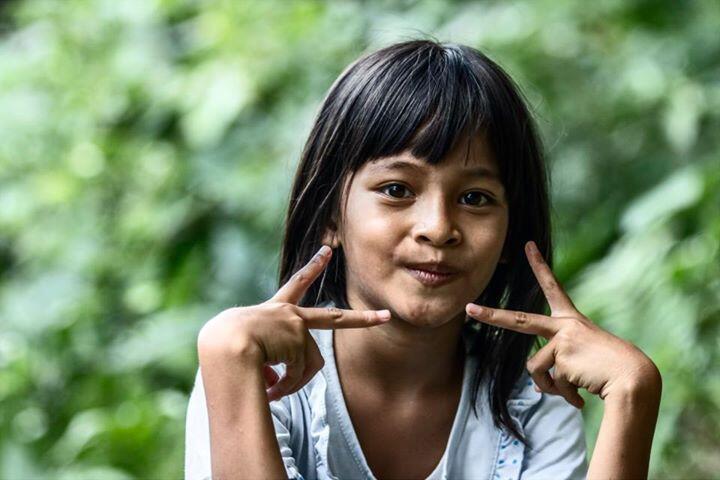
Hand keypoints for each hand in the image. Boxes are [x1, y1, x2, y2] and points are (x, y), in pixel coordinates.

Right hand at [197, 245, 390, 401]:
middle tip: (385, 317)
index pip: (295, 286)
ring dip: (294, 381)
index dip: (313, 268)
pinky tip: (270, 390)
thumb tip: (276, 379)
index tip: (327, 251)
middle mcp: (288, 314)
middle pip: (333, 318)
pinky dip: (286, 386)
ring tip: (272, 389)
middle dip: (362, 319)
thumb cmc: (223, 344)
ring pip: (310, 362)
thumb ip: (268, 362)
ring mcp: (297, 327)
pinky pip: (299, 374)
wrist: (224, 342)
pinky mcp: (300, 342)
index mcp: (273, 309)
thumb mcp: (246, 349)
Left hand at [465, 241, 660, 407]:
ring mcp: (562, 338)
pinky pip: (548, 382)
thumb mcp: (581, 364)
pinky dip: (562, 395)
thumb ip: (557, 368)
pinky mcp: (561, 354)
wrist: (633, 379)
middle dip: (491, 315)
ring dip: (552, 387)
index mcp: (572, 321)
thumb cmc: (611, 372)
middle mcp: (565, 324)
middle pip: (519, 320)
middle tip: (469, 309)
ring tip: (574, 391)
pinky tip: (580, 397)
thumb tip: (539, 387)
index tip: (528, 245)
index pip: (552, 287)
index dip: (539, 265)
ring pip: (535, 368)